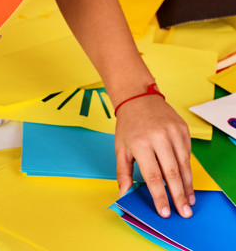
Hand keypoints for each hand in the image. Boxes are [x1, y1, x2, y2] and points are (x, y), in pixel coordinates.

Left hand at [115, 96, 193, 218]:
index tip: (165, 212)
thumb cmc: (128, 125)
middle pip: (172, 173)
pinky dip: (188, 169)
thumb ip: (123, 172)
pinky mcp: (183, 129)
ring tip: (189, 201)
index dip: (160, 196)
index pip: (152, 176)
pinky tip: (187, 181)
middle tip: (184, 213)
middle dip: (179, 196)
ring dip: (187, 186)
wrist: (138, 97)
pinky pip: (188, 154)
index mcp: (140, 142)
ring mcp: (173, 132)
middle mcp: (158, 137)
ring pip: (184, 165)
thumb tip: (124, 194)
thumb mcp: (120, 147)